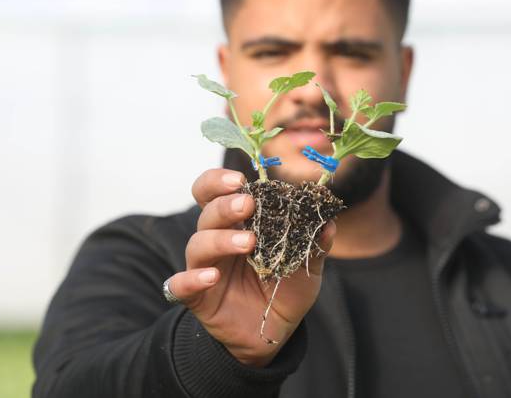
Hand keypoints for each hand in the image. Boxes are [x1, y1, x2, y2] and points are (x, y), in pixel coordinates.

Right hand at [166, 168, 335, 367]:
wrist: (273, 332)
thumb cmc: (286, 290)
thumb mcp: (306, 267)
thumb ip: (315, 245)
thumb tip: (329, 223)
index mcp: (238, 224)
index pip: (216, 192)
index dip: (220, 181)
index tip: (241, 179)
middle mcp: (217, 240)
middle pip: (207, 212)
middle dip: (225, 205)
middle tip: (247, 204)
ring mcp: (205, 267)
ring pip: (198, 243)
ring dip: (220, 238)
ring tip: (247, 243)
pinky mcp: (197, 296)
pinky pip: (181, 285)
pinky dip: (191, 279)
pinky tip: (211, 277)